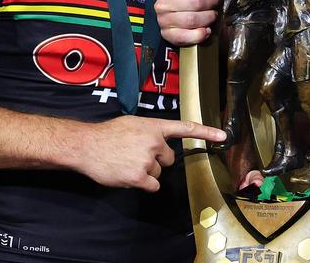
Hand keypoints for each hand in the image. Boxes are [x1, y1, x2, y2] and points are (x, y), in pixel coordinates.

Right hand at [74, 116, 225, 191]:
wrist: (87, 146)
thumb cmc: (107, 135)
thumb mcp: (133, 124)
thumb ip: (150, 132)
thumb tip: (158, 141)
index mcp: (154, 127)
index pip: (185, 128)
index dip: (206, 132)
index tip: (223, 136)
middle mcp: (155, 142)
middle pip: (169, 159)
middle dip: (156, 160)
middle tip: (136, 156)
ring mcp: (148, 160)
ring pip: (159, 173)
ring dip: (146, 172)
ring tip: (127, 163)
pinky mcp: (140, 177)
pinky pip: (153, 185)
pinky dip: (143, 184)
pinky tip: (129, 175)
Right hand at [155, 0, 219, 46]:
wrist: (170, 4)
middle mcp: (162, 2)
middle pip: (195, 3)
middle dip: (211, 2)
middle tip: (217, 0)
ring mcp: (163, 19)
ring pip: (191, 20)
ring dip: (208, 17)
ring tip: (214, 14)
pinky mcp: (167, 34)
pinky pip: (183, 37)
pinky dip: (198, 35)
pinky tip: (206, 31)